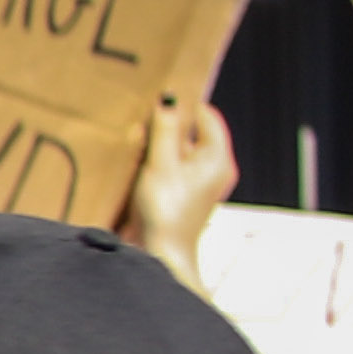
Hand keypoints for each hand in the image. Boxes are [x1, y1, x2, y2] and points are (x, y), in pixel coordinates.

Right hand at [131, 91, 243, 280]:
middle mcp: (213, 170)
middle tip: (141, 119)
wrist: (161, 257)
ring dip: (158, 148)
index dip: (185, 105)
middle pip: (192, 135)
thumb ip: (165, 130)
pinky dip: (154, 166)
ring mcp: (199, 186)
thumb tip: (169, 100)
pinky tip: (134, 169)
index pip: (207, 117)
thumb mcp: (161, 163)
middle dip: (167, 127)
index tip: (160, 96)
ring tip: (135, 145)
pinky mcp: (182, 200)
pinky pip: (170, 172)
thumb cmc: (165, 212)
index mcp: (217, 158)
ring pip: (179, 154)